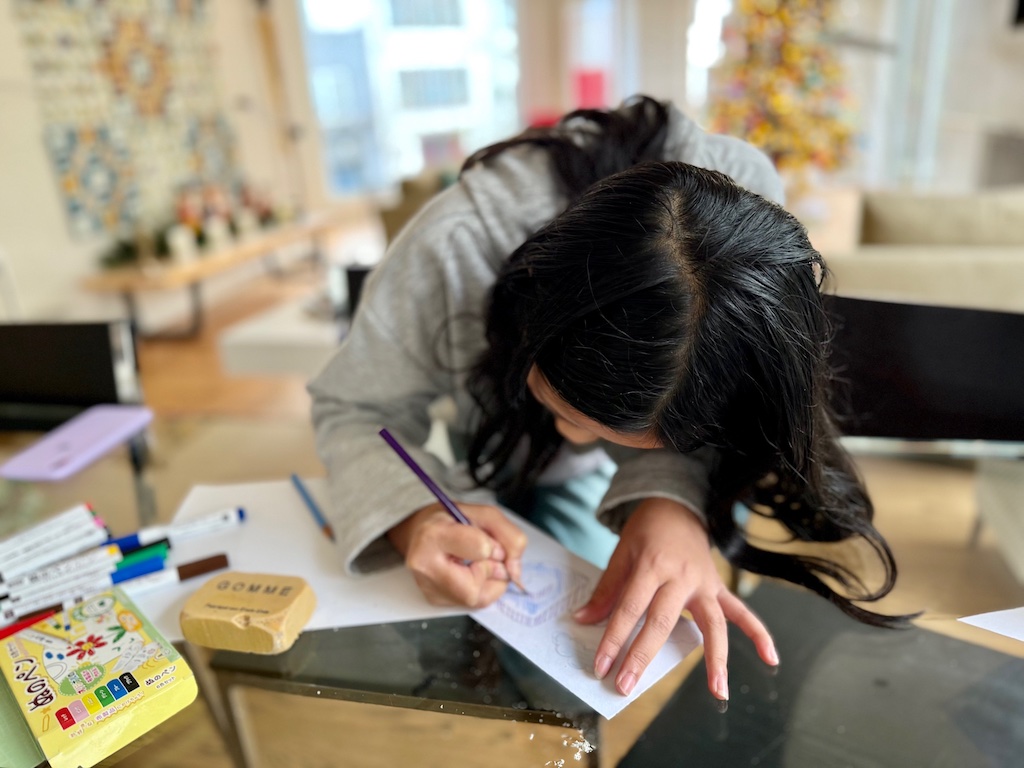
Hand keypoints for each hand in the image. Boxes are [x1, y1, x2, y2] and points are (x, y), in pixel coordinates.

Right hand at [387, 502, 526, 608]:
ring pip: (477, 599)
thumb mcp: (485, 515)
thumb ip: (509, 536)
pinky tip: (470, 572)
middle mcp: (424, 566)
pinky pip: (473, 603)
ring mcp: (428, 587)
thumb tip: (514, 571)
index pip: (480, 549)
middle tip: (483, 555)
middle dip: (489, 570)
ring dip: (488, 580)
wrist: (424, 531)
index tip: (486, 539)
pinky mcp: (434, 600)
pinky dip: (482, 588)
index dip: (493, 546)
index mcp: (433, 535)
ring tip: (475, 562)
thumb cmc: (453, 520)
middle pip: (474, 588)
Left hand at [573, 497, 777, 699]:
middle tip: (626, 685)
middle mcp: (681, 576)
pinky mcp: (718, 587)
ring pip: (712, 623)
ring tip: (719, 691)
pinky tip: (770, 657)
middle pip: (662, 621)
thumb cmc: (646, 531)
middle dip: (643, 655)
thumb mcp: (622, 552)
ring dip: (716, 658)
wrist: (676, 506)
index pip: (630, 608)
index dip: (614, 638)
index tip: (601, 666)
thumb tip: (584, 620)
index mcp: (652, 564)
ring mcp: (704, 583)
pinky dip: (758, 633)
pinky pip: (740, 611)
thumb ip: (607, 589)